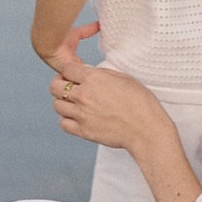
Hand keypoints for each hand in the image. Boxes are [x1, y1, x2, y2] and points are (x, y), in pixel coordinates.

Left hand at [48, 15, 165, 154]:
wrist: (146, 129)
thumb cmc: (140, 103)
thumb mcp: (122, 78)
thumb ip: (101, 74)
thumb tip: (90, 73)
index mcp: (93, 78)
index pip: (66, 69)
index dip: (69, 70)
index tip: (72, 74)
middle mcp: (84, 95)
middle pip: (54, 87)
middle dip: (60, 84)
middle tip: (67, 86)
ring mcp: (82, 114)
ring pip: (57, 105)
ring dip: (63, 102)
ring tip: (72, 103)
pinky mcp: (83, 131)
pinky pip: (63, 124)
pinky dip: (66, 120)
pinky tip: (75, 117)